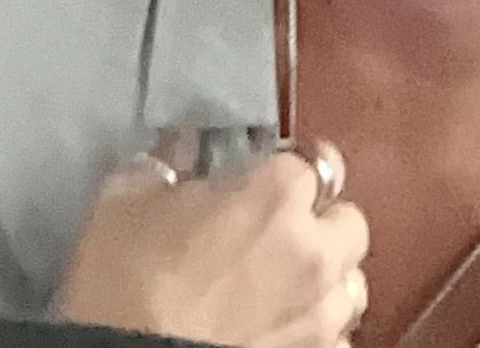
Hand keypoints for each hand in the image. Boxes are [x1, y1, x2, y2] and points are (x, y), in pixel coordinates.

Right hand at [57, 151, 369, 347]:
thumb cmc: (127, 279)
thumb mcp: (128, 197)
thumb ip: (170, 163)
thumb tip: (185, 151)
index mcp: (275, 194)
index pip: (312, 160)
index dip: (284, 168)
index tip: (264, 176)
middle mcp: (315, 250)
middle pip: (349, 221)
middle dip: (321, 222)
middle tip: (278, 231)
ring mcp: (324, 316)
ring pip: (352, 284)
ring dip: (325, 279)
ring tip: (284, 286)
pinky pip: (339, 338)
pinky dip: (318, 330)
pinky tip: (281, 328)